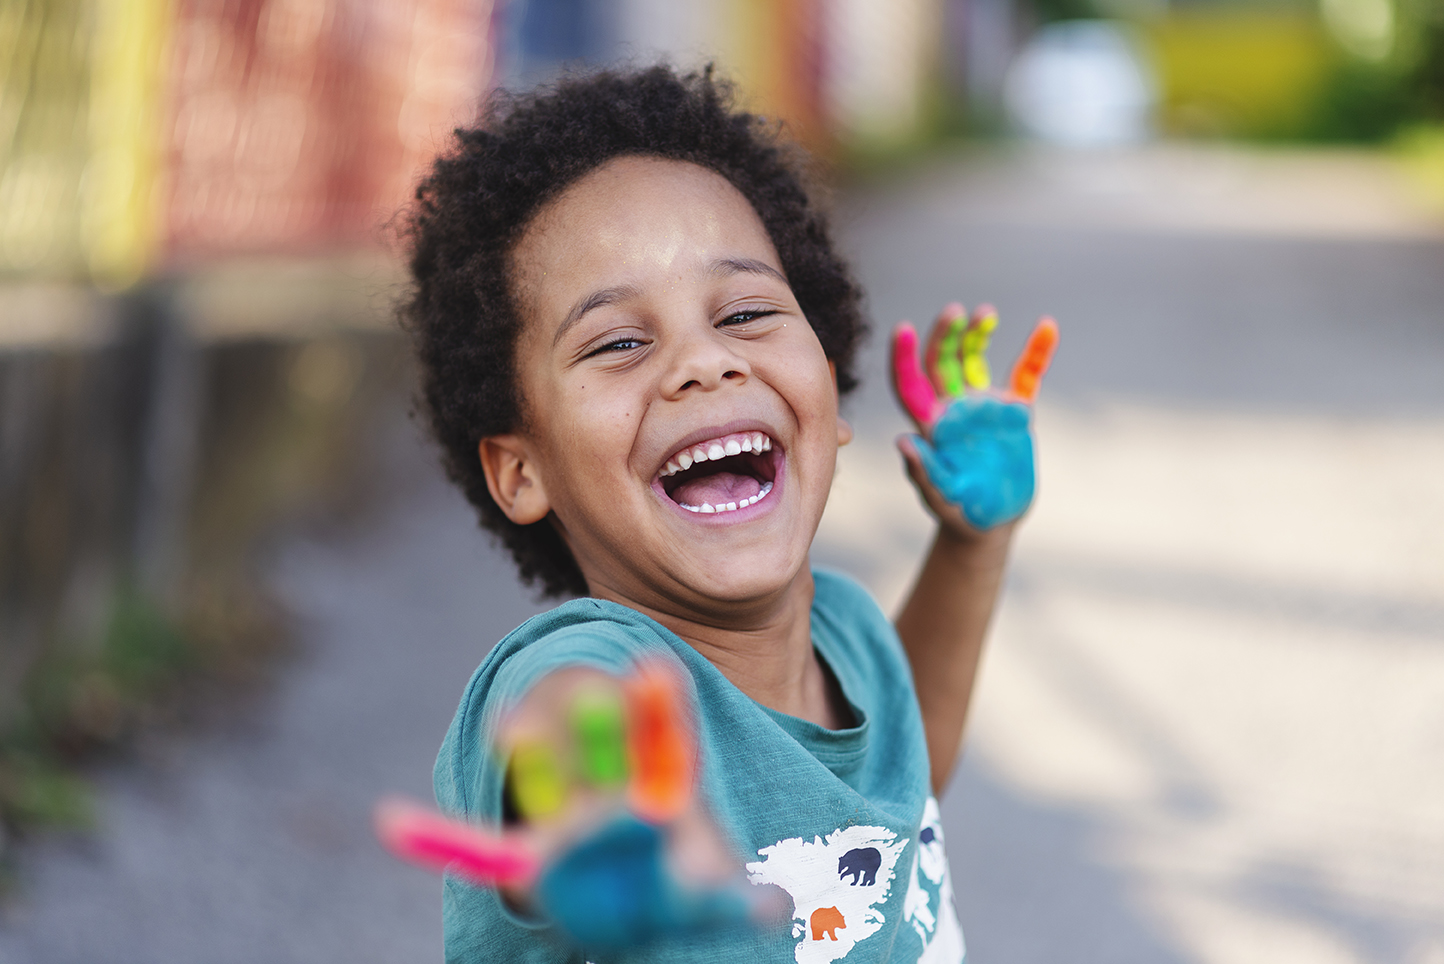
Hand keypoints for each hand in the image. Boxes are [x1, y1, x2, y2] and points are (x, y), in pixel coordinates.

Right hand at [376, 660, 762, 950]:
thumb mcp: (705, 898)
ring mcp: (567, 816)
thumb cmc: (672, 886)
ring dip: (532, 752)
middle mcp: (610, 792)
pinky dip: (440, 840)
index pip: (664, 739)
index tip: (657, 667)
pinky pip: (483, 848)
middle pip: (608, 747)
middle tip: (600, 691)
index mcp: (659, 791)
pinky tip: (393, 823)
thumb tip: (775, 913)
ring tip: (512, 727)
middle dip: (604, 721)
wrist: (629, 896)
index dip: (660, 705)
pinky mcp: (531, 855)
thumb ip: (734, 904)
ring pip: (549, 776)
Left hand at [891, 303, 1057, 533]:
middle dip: (945, 335)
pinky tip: (1047, 327)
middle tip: (955, 312)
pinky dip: (1037, 352)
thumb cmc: (959, 514)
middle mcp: (953, 409)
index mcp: (931, 426)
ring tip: (986, 314)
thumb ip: (924, 472)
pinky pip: (1027, 375)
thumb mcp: (941, 497)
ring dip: (978, 334)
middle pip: (942, 361)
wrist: (991, 524)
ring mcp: (983, 407)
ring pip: (975, 359)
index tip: (901, 329)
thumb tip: (903, 441)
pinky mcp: (1014, 413)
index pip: (910, 385)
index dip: (903, 358)